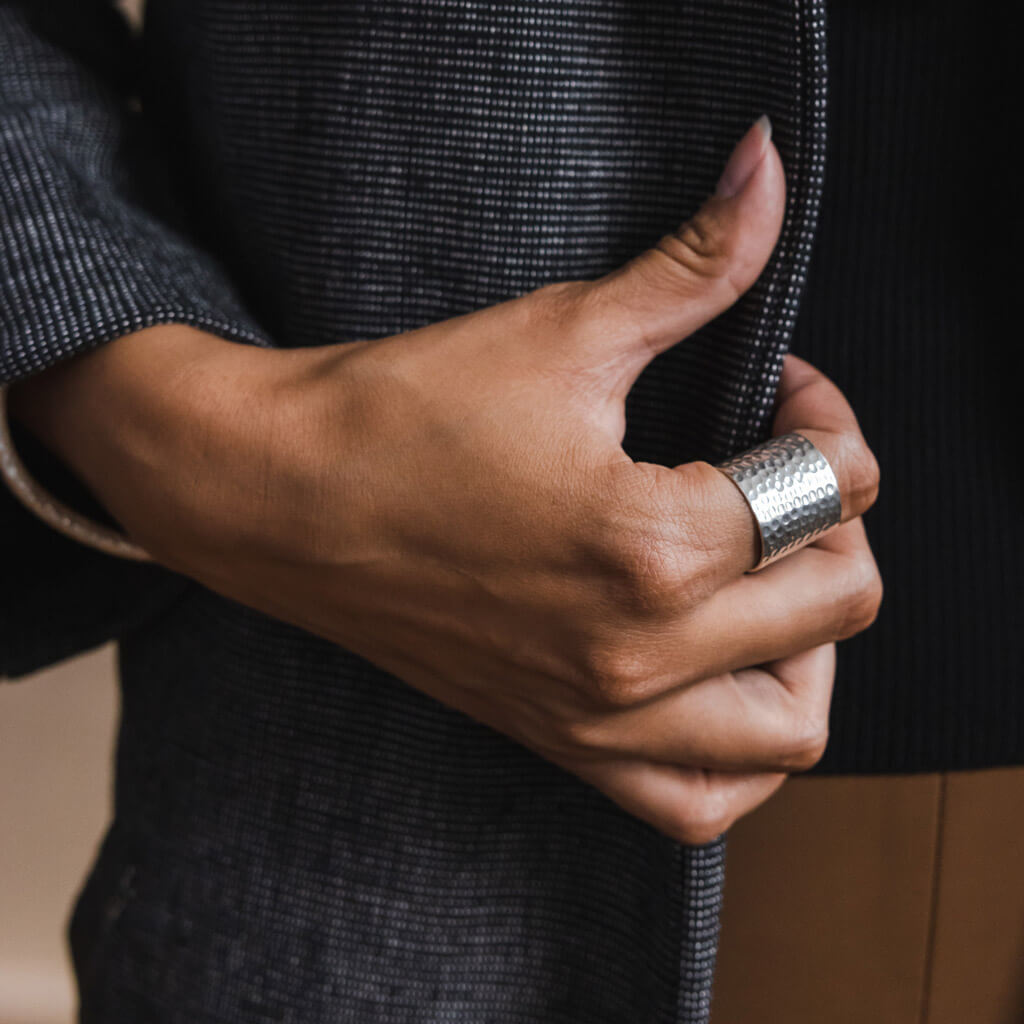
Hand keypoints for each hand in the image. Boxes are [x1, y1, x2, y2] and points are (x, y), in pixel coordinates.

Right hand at [14, 117, 880, 843]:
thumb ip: (694, 265)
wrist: (279, 499)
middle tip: (779, 470)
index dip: (825, 415)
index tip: (774, 390)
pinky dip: (743, 755)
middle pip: (840, 602)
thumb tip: (767, 171)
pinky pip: (699, 802)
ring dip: (813, 647)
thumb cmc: (402, 413)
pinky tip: (727, 684)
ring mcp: (601, 715)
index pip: (831, 489)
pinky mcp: (562, 739)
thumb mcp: (564, 328)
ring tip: (773, 582)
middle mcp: (639, 654)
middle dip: (838, 517)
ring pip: (792, 729)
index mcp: (653, 547)